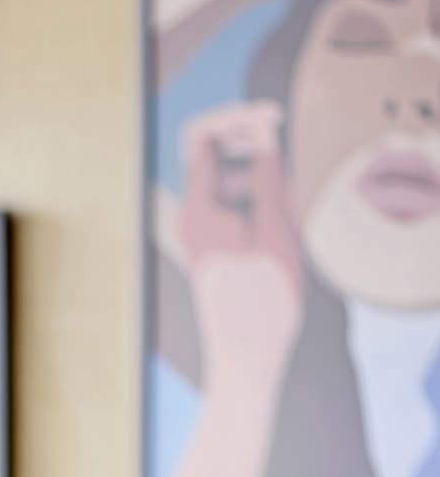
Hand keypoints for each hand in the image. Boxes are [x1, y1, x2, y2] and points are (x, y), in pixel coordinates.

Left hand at [179, 102, 303, 383]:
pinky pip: (235, 206)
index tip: (273, 117)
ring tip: (284, 211)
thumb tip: (262, 130)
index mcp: (199, 210)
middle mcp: (192, 217)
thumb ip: (269, 176)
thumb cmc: (261, 305)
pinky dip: (260, 203)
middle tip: (282, 158)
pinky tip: (280, 228)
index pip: (202, 136)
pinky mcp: (216, 246)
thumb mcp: (276, 232)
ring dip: (260, 179)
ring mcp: (202, 232)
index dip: (238, 116)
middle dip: (250, 146)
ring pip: (228, 180)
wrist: (246, 360)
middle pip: (211, 152)